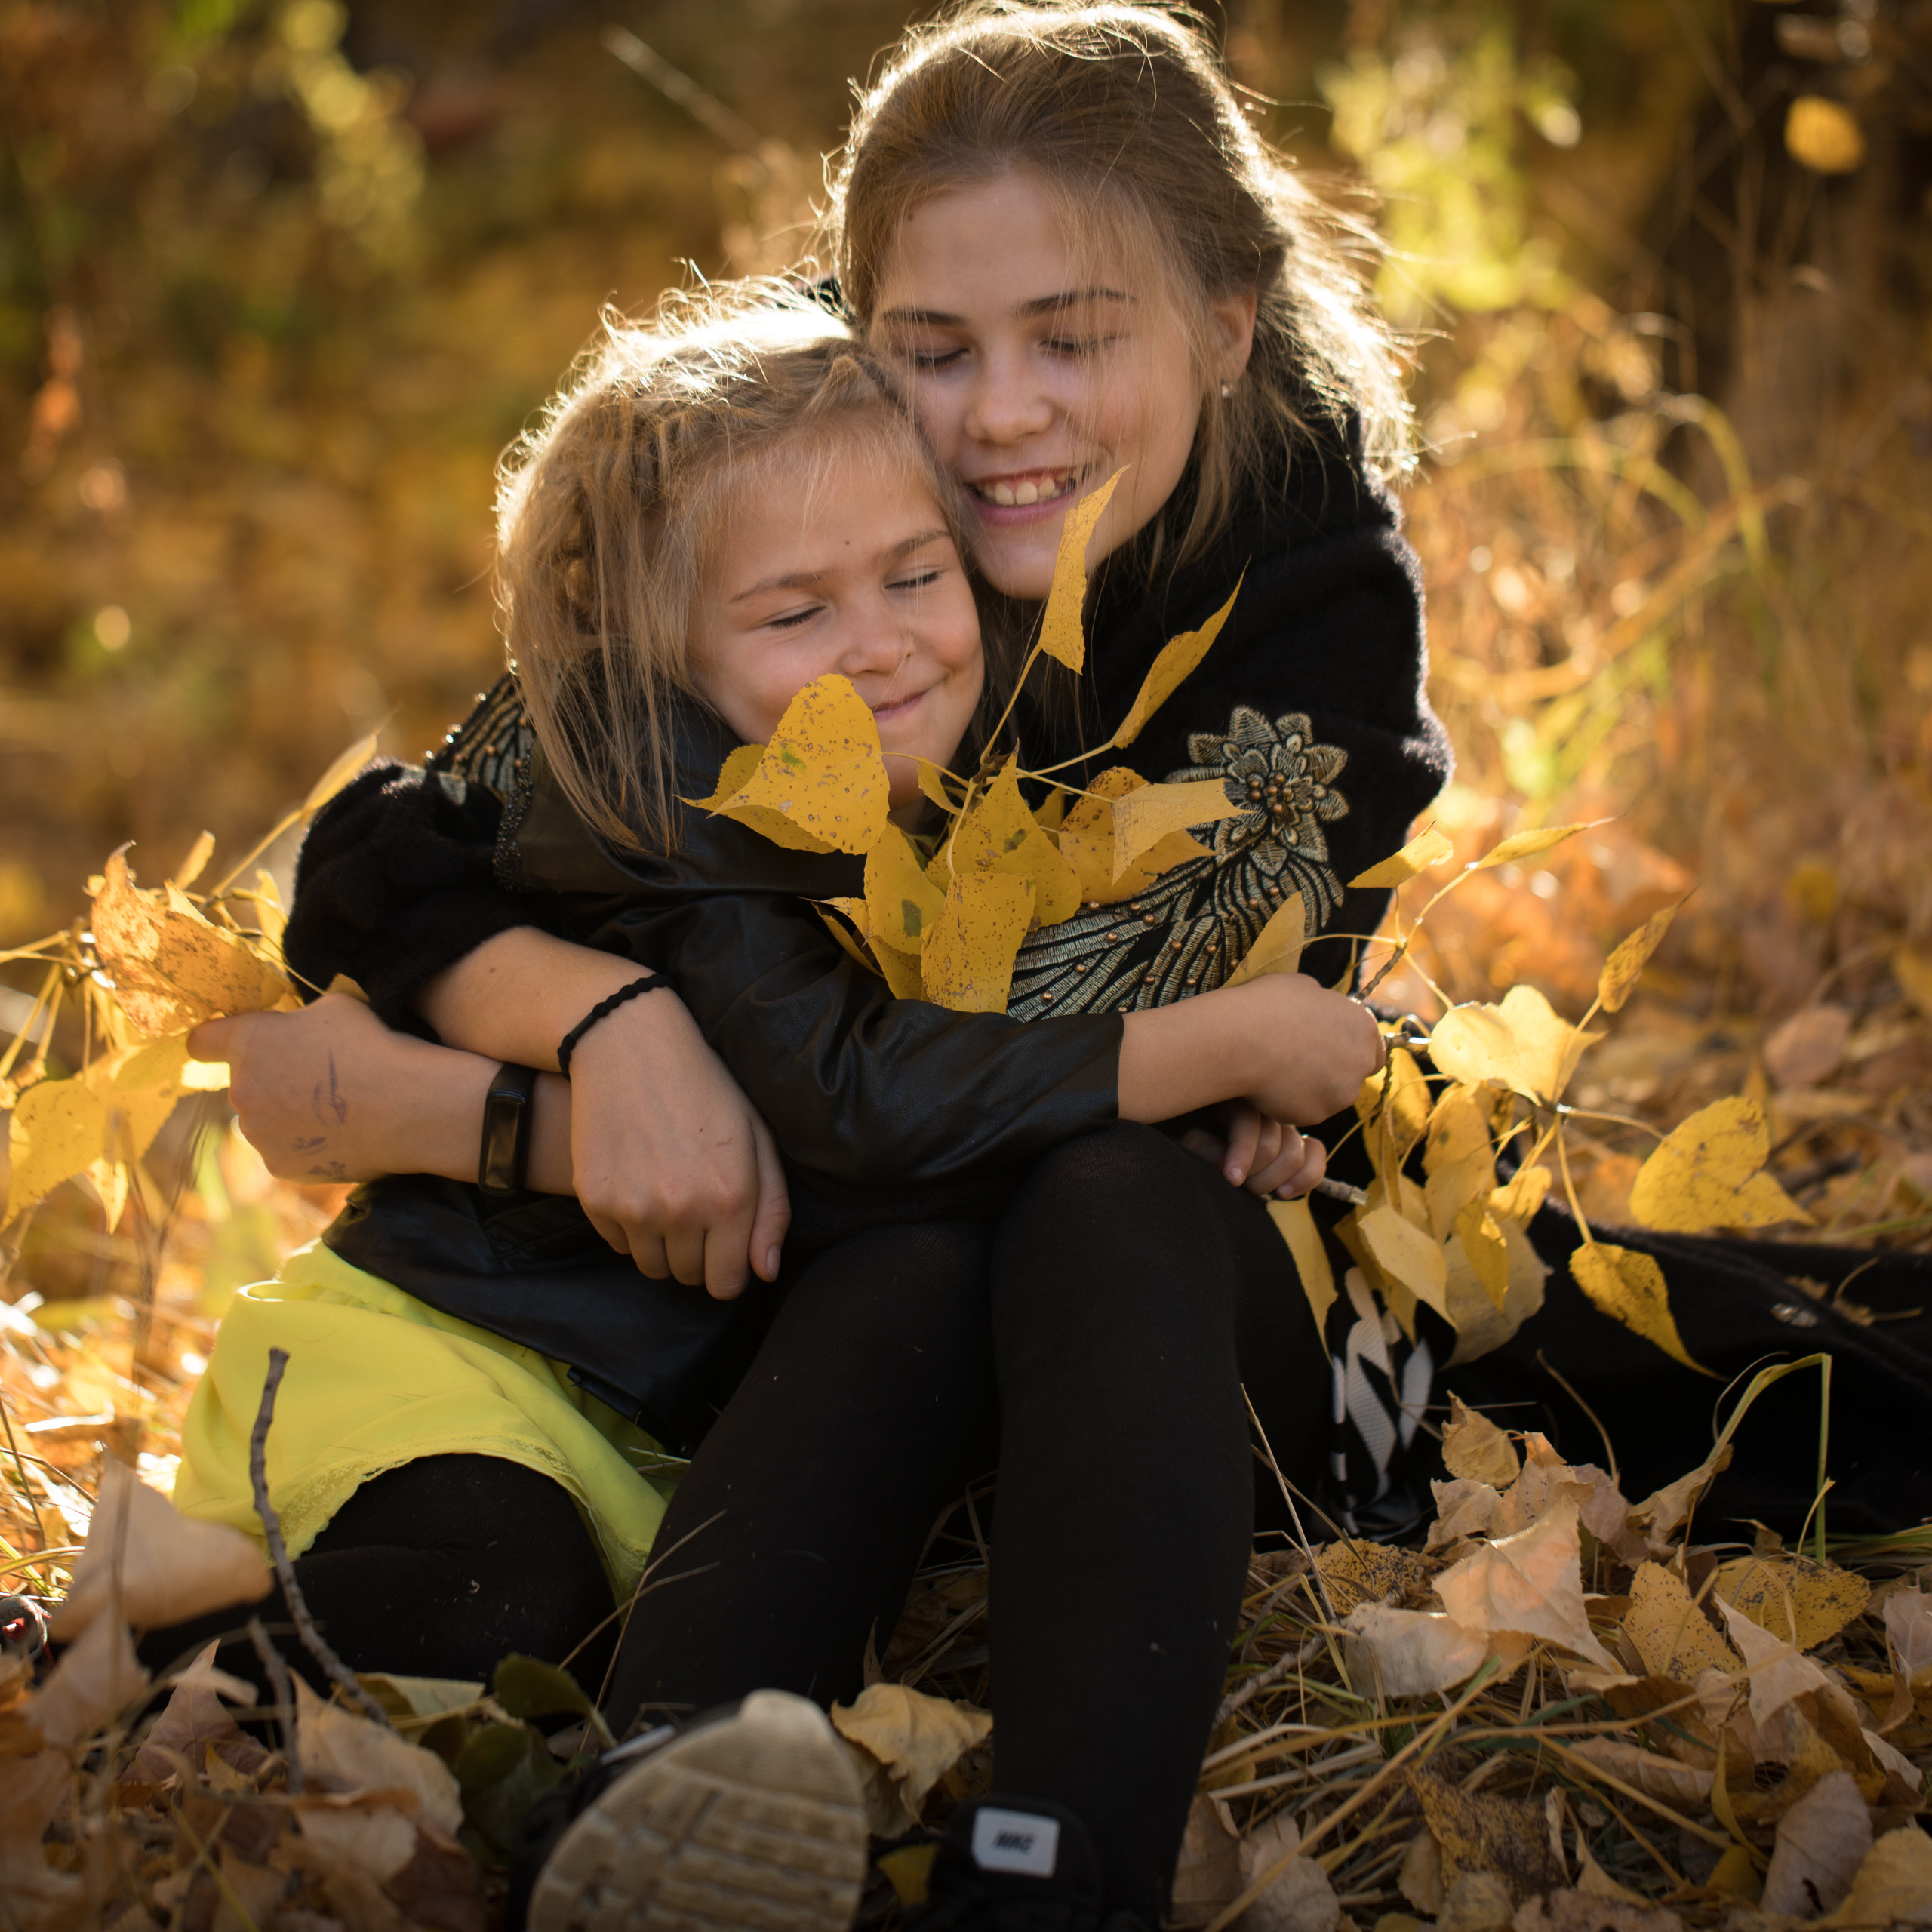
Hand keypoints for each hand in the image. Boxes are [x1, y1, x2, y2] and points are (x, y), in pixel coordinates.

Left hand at [188, 994, 477, 1185]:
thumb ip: (300, 1019)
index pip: (202, 1041)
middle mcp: (241, 1091)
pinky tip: (342, 1133)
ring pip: (264, 1120)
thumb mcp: (336, 1007)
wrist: (406, 1107)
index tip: (231, 1044)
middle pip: (244, 1084)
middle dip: (271, 1079)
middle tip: (317, 1078)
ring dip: (287, 1114)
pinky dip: (306, 1144)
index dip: (216, 1041)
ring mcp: (258, 1134)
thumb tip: (297, 1030)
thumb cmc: (373, 1046)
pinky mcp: (281, 1166)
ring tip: (337, 1109)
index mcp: (248, 1043)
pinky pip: (286, 1151)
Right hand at [420, 929, 791, 1298]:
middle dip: (697, 1255)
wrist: (630, 1046)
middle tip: (695, 1208)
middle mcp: (682, 1210)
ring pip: (652, 1268)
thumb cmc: (705, 1090)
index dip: (729, 1271)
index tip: (725, 1248)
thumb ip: (772, 1210)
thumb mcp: (756, 1139)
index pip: (728, 1284)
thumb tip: (764, 1272)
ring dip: (662, 1245)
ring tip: (667, 1195)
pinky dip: (628, 1227)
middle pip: (689, 1278)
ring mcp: (634, 1207)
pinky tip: (637, 1181)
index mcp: (731, 1197)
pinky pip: (617, 1244)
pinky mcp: (595, 1199)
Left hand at [1180, 1102, 1329, 1198]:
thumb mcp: (1183, 1136)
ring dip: (1275, 1180)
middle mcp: (1262, 1105)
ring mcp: (1283, 1122)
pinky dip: (1306, 1177)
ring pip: (1295, 1153)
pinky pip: (1317, 1154)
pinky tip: (1284, 1192)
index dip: (1242, 1152)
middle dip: (1254, 1173)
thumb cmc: (1187, 1134)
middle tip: (1238, 1186)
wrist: (1202, 1139)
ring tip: (1254, 1191)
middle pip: (1272, 1141)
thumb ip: (1200, 1145)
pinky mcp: (1300, 1139)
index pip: (1248, 1119)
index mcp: (1232, 1094)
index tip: (1232, 1179)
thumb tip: (1225, 1161)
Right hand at [1234, 975, 1384, 1125]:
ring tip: (1279, 1070)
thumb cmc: (1267, 1005)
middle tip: (1302, 1060)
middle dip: (1335, 1070)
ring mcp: (1340, 1093)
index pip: (1375, 1048)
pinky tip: (1269, 1085)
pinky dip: (1292, 1102)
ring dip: (1313, 1087)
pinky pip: (1306, 1110)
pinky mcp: (1315, 1115)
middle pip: (1354, 1074)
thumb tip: (1320, 1008)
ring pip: (1331, 1095)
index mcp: (1363, 1027)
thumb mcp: (1303, 987)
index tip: (1330, 1047)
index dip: (1351, 1048)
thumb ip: (1324, 1004)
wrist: (1238, 1038)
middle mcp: (1360, 1063)